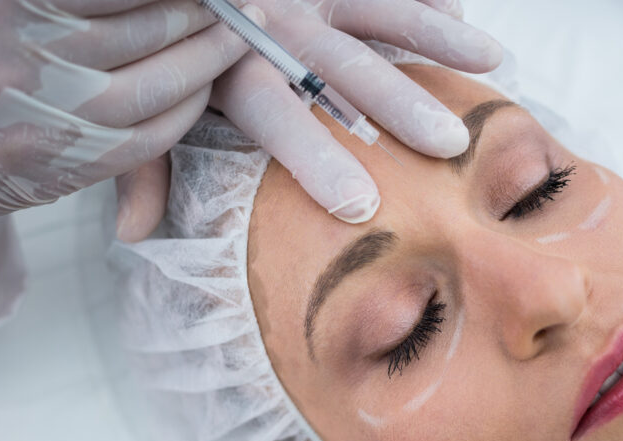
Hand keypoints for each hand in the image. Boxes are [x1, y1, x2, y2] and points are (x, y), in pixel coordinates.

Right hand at [0, 0, 262, 238]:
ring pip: (154, 84)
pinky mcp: (53, 167)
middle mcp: (15, 52)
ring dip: (207, 59)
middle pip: (144, 21)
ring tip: (234, 36)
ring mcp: (37, 115)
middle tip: (239, 2)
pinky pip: (141, 140)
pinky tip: (198, 91)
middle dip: (205, 10)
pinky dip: (181, 113)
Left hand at [116, 0, 501, 236]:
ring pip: (377, 11)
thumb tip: (131, 236)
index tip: (360, 204)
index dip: (317, 159)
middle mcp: (275, 25)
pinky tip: (460, 10)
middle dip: (401, 106)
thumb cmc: (160, 44)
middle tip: (450, 147)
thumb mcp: (143, 105)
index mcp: (231, 68)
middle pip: (344, 70)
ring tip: (491, 59)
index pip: (279, 118)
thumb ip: (142, 165)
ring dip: (435, 35)